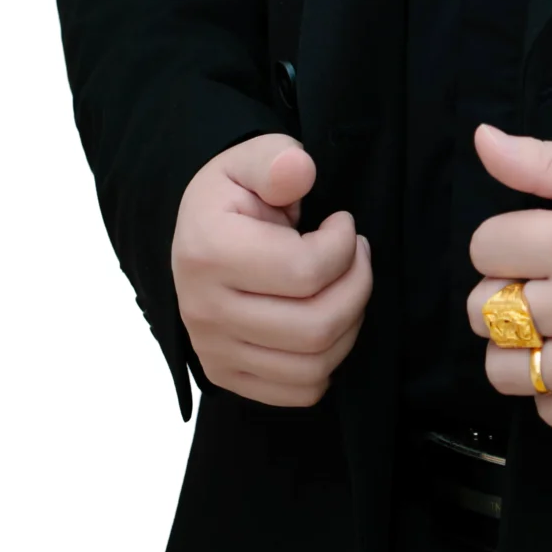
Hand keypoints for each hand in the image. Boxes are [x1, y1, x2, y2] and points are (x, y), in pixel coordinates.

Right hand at [170, 133, 370, 406]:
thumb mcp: (249, 160)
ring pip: (313, 365)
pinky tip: (327, 321)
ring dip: (350, 324)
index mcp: (210, 252)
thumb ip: (277, 160)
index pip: (306, 271)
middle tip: (358, 256)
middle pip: (315, 326)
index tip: (343, 223)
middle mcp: (206, 311)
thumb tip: (299, 170)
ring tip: (346, 286)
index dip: (344, 246)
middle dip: (358, 287)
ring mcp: (214, 350)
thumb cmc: (232, 196)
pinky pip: (299, 391)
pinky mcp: (226, 375)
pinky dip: (328, 362)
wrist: (193, 235)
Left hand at [466, 125, 551, 429]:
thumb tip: (484, 140)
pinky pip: (550, 410)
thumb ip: (544, 160)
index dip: (502, 238)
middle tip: (538, 279)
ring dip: (514, 345)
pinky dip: (550, 389)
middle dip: (500, 288)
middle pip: (484, 310)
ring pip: (505, 369)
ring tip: (545, 324)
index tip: (532, 238)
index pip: (485, 248)